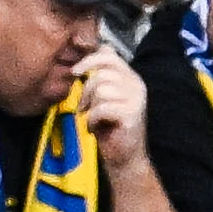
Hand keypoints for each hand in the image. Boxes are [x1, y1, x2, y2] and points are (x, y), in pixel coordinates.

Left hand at [74, 49, 149, 168]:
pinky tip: (95, 127)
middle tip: (84, 106)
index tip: (76, 72)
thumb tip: (86, 60)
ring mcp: (136, 99)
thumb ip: (99, 80)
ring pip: (101, 89)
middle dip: (85, 91)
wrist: (123, 156)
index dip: (89, 60)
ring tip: (92, 117)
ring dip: (89, 106)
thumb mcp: (102, 99)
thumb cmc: (109, 128)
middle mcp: (136, 85)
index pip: (110, 55)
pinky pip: (102, 108)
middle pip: (101, 73)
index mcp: (129, 78)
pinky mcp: (131, 114)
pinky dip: (92, 119)